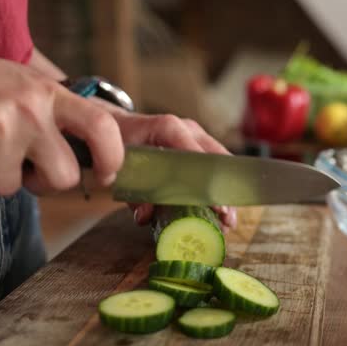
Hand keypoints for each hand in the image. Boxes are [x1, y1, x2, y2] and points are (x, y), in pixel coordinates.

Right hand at [0, 55, 123, 195]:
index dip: (112, 157)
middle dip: (41, 183)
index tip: (105, 175)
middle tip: (20, 166)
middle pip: (63, 177)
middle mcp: (29, 107)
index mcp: (49, 92)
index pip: (101, 126)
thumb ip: (55, 112)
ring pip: (11, 186)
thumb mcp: (21, 85)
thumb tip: (93, 154)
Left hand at [97, 101, 236, 229]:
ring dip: (225, 193)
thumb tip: (146, 216)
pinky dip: (219, 188)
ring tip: (228, 220)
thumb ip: (133, 194)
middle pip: (216, 161)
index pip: (195, 159)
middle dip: (223, 193)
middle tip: (227, 220)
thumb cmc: (120, 144)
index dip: (207, 186)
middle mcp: (188, 129)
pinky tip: (223, 209)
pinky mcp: (200, 144)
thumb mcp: (122, 168)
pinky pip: (216, 165)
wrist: (118, 124)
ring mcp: (197, 135)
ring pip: (221, 163)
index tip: (217, 209)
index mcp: (168, 128)